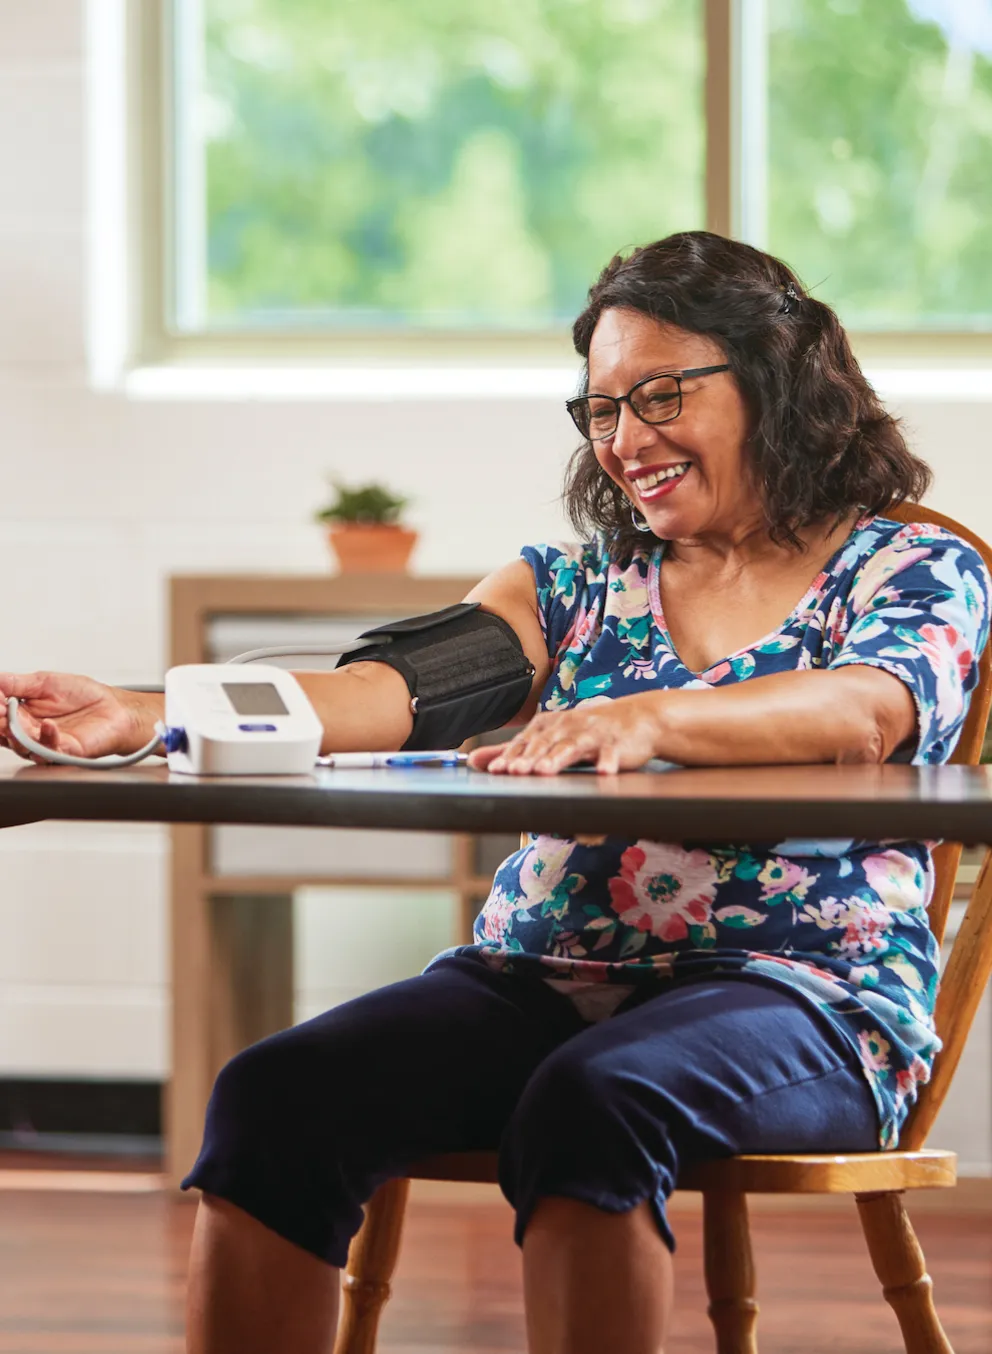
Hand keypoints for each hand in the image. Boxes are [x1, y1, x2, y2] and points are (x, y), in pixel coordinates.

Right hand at [0, 671, 155, 762]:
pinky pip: (52, 751)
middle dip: (0, 724)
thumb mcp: (45, 682)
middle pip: (6, 734)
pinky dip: (48, 738)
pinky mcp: (66, 752)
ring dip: (16, 735)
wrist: (115, 708)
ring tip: (12, 722)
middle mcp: (32, 733)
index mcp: (24, 715)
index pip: (0, 717)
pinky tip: (48, 726)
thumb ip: (18, 684)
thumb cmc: (84, 696)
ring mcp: (48, 744)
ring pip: (24, 747)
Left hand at [468, 694, 664, 775]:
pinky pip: (610, 753)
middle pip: (545, 744)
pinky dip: (607, 762)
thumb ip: (514, 751)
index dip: (510, 756)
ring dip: (558, 758)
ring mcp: (592, 733)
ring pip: (572, 747)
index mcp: (549, 725)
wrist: (636, 719)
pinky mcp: (616, 742)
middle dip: (529, 758)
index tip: (496, 770)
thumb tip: (474, 760)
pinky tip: (603, 772)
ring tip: (545, 771)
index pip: (525, 742)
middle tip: (514, 772)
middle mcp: (568, 725)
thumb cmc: (589, 732)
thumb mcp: (550, 737)